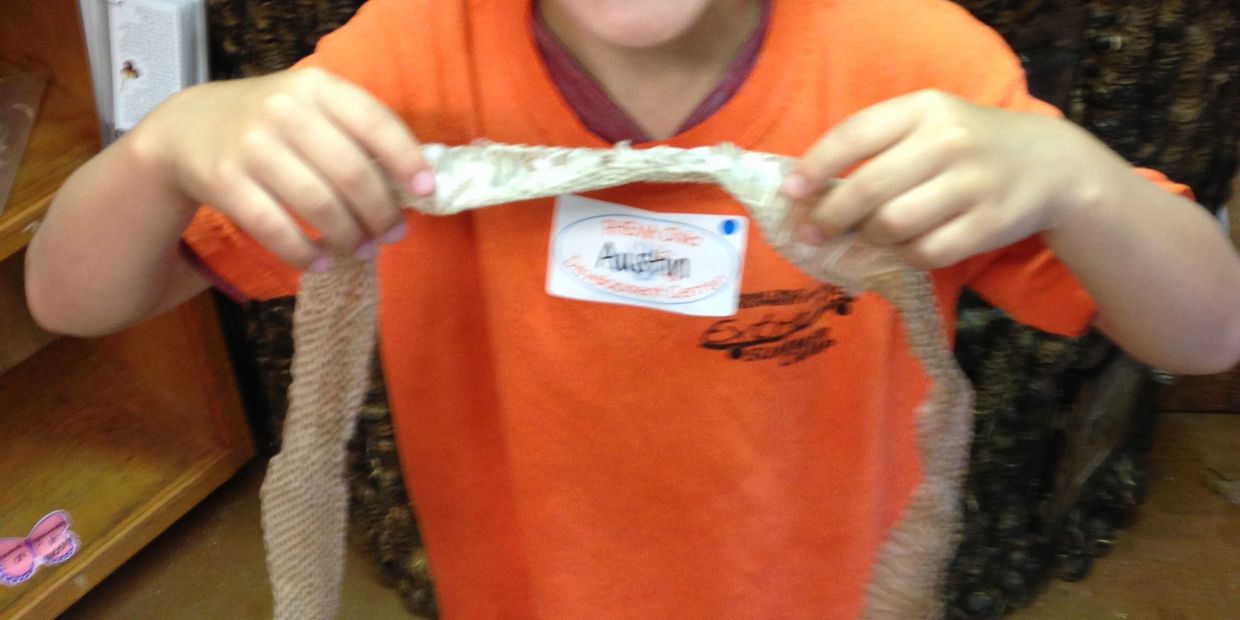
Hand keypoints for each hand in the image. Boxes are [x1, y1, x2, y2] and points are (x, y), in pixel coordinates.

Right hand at [135, 67, 432, 270]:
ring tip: (362, 250)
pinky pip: (274, 228)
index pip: (374, 121)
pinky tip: (321, 262)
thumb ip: (357, 137)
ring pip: (316, 204)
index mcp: (318, 87)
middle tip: (392, 235)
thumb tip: (413, 189)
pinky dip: (304, 253)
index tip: (426, 192)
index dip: (405, 159)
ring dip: (348, 237)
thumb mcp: (314, 109)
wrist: (189, 126)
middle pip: (349, 172)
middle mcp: (284, 110)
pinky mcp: (224, 180)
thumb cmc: (275, 125)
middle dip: (379, 212)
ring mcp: (250, 145)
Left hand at [782, 89, 1130, 269]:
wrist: (1052, 165)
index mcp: (924, 108)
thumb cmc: (968, 147)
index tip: (791, 194)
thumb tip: (810, 195)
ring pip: (894, 226)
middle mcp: (948, 140)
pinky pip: (926, 253)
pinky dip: (904, 258)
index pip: (855, 135)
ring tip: (866, 241)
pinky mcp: (989, 223)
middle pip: (868, 190)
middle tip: (812, 236)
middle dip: (830, 218)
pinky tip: (901, 251)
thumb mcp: (928, 126)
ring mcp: (973, 183)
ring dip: (870, 240)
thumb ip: (877, 149)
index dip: (815, 167)